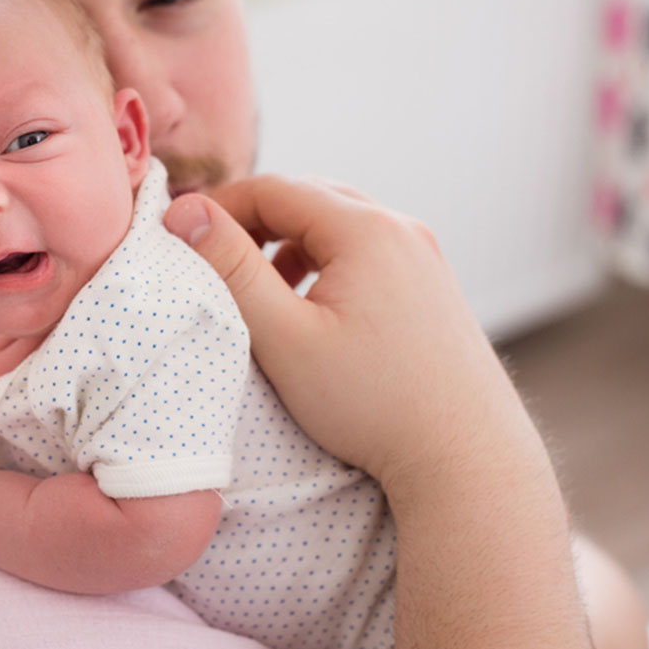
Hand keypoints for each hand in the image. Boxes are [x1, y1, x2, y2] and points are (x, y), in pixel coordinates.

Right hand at [164, 175, 535, 494]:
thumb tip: (186, 213)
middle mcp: (402, 229)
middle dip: (253, 222)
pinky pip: (366, 252)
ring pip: (338, 224)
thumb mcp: (285, 339)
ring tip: (260, 289)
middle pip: (308, 197)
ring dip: (289, 243)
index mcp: (366, 230)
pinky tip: (310, 308)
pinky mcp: (432, 286)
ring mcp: (424, 256)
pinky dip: (325, 263)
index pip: (273, 188)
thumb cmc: (373, 405)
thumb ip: (232, 271)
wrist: (466, 460)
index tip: (182, 241)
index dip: (219, 208)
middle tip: (215, 262)